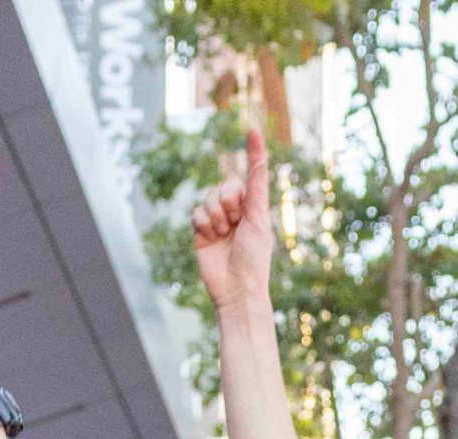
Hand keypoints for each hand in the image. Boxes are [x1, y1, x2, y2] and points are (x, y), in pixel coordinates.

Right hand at [189, 127, 277, 309]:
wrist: (235, 289)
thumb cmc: (254, 258)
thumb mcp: (258, 219)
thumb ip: (256, 188)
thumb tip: (261, 159)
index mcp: (254, 207)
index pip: (251, 174)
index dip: (253, 152)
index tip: (252, 129)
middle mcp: (236, 211)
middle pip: (224, 184)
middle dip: (228, 200)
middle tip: (235, 222)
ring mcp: (217, 220)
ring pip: (208, 196)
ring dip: (216, 214)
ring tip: (224, 233)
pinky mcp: (201, 231)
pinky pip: (196, 212)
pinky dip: (203, 223)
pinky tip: (211, 238)